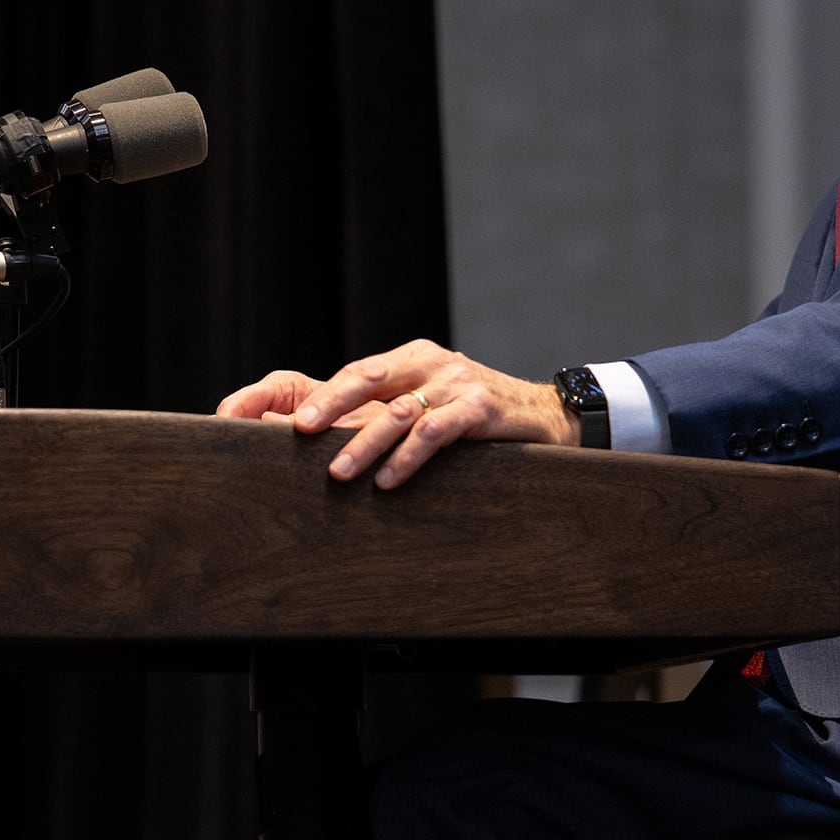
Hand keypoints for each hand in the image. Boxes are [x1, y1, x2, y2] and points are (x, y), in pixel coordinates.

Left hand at [214, 339, 578, 487]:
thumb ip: (390, 412)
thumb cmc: (477, 415)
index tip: (290, 420)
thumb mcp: (432, 402)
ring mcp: (457, 383)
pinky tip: (388, 480)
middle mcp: (431, 364)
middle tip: (299, 431)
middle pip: (368, 377)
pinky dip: (408, 457)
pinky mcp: (481, 408)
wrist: (548, 415)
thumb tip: (326, 438)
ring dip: (365, 443)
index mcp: (412, 359)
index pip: (357, 371)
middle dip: (330, 404)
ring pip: (399, 411)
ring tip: (338, 473)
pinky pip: (436, 431)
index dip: (321, 394)